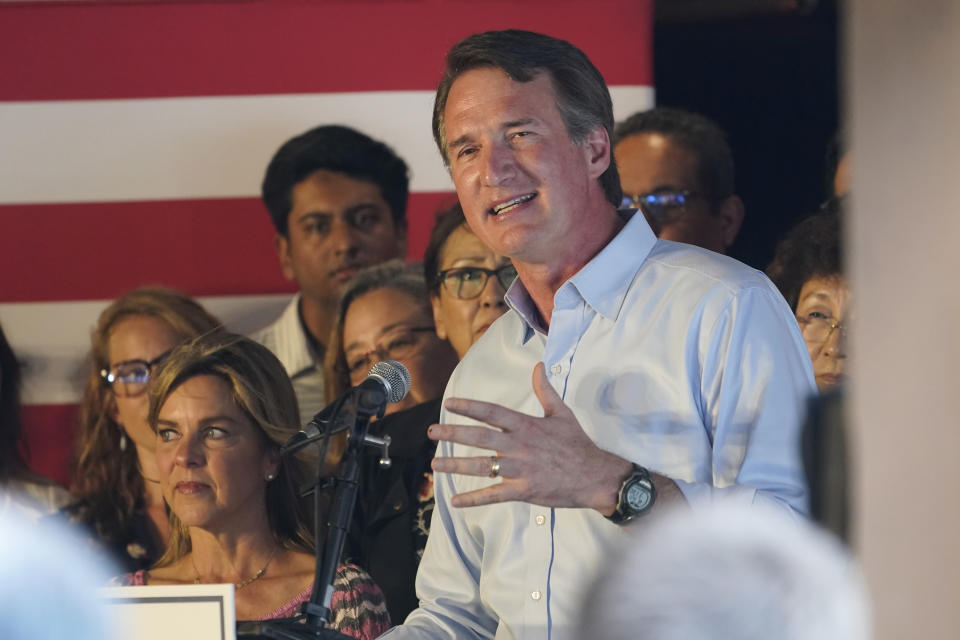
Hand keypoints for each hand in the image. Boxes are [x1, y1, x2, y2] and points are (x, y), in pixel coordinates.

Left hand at [429, 362, 632, 512]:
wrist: (596, 475)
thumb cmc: (577, 444)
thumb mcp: (562, 413)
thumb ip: (545, 390)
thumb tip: (538, 366)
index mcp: (526, 425)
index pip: (492, 413)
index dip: (469, 407)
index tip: (449, 403)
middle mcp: (520, 445)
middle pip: (480, 438)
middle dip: (453, 434)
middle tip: (431, 432)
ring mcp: (521, 469)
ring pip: (482, 466)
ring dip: (456, 466)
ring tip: (435, 464)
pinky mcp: (524, 490)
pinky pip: (494, 495)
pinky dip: (474, 499)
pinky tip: (455, 501)